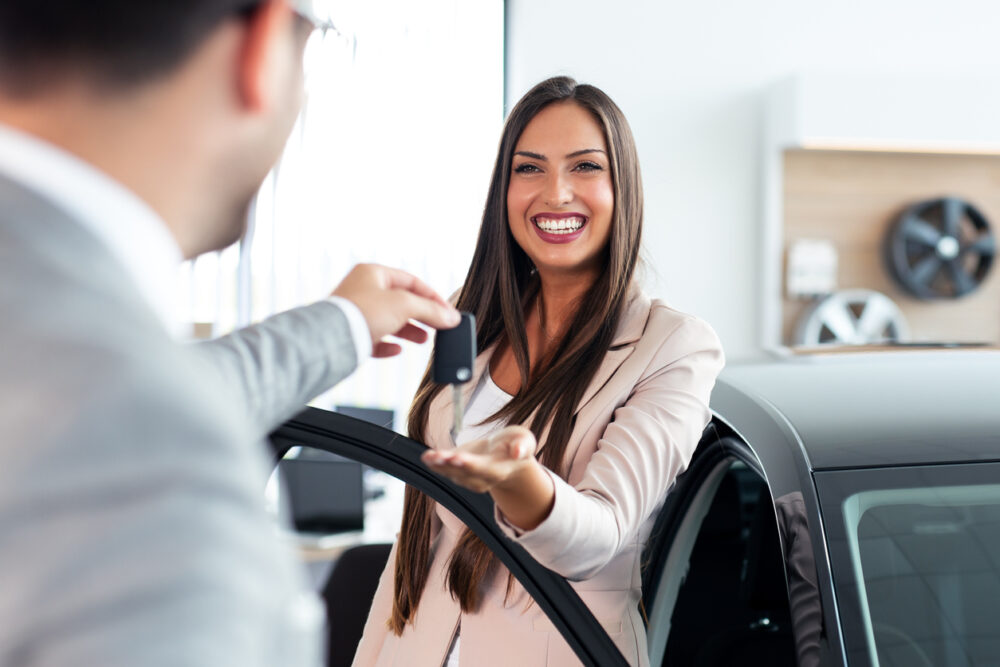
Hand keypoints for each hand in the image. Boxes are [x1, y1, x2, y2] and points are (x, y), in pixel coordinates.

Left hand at [332, 264, 459, 357]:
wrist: (331, 338)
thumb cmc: (363, 312)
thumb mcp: (404, 305)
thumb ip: (431, 310)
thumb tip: (451, 317)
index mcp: (373, 273)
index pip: (411, 281)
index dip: (432, 297)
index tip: (447, 312)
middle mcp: (363, 289)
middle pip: (401, 301)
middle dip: (422, 315)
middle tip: (439, 326)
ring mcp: (356, 312)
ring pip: (389, 320)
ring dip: (409, 330)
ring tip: (423, 340)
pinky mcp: (351, 333)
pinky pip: (374, 338)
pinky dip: (388, 344)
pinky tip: (398, 350)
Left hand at [422, 426, 536, 492]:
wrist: (507, 455)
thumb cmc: (516, 444)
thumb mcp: (525, 440)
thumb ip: (523, 446)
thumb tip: (518, 452)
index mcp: (499, 470)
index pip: (484, 470)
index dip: (471, 464)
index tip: (459, 457)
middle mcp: (482, 478)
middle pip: (464, 473)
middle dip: (451, 465)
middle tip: (439, 457)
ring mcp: (468, 477)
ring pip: (451, 473)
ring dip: (439, 465)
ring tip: (429, 456)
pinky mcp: (457, 470)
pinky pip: (444, 469)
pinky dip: (434, 463)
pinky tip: (426, 457)